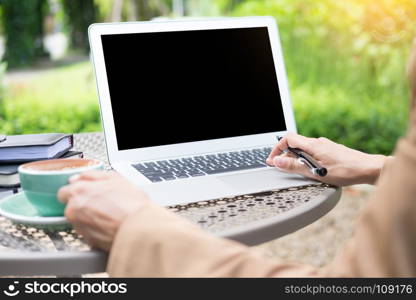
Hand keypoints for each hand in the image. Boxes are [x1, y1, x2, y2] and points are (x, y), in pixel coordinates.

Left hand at [57, 171, 149, 250]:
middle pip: (70, 206)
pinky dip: (95, 228)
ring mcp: (79, 226)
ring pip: (78, 219)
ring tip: (108, 214)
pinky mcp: (87, 240)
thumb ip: (92, 175)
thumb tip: (80, 177)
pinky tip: (109, 224)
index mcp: (79, 191)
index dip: (77, 191)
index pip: (64, 191)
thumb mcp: (115, 178)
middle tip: (100, 203)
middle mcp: (74, 209)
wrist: (139, 227)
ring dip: (88, 217)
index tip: (87, 192)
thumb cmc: (131, 203)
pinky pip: (87, 231)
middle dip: (81, 204)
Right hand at [266, 133, 387, 185]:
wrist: (369, 169)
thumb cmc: (345, 171)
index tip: (272, 160)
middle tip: (282, 168)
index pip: (287, 139)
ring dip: (296, 158)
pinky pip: (313, 151)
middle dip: (285, 155)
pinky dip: (306, 159)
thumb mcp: (315, 172)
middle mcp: (318, 142)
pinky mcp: (331, 150)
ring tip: (298, 171)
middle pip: (295, 143)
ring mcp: (325, 145)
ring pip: (304, 148)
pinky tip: (313, 170)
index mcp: (312, 145)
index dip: (277, 148)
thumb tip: (277, 161)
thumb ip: (294, 166)